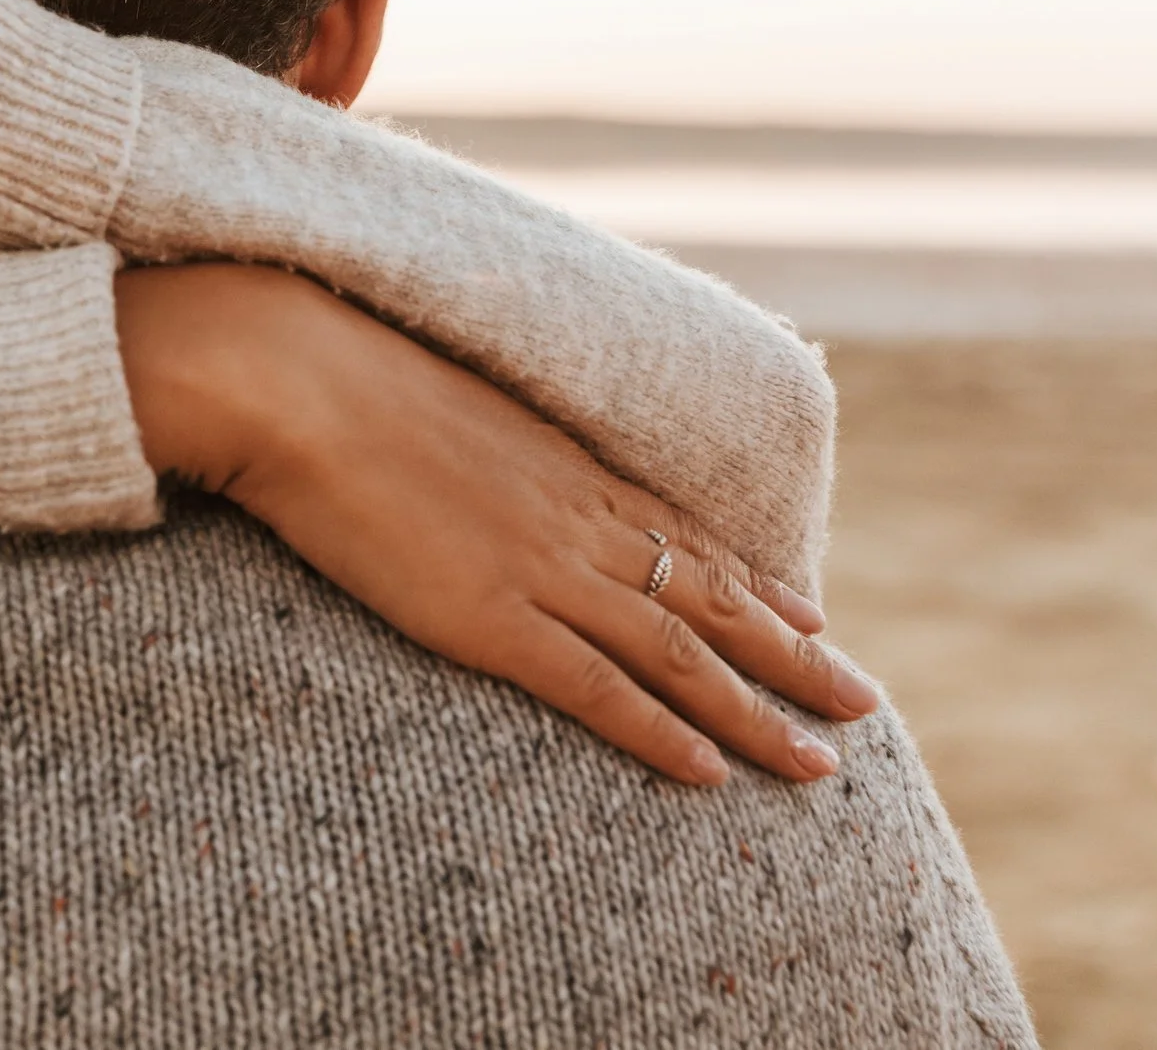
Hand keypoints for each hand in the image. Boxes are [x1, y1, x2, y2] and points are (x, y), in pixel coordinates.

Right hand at [114, 264, 876, 787]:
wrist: (294, 383)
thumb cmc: (343, 382)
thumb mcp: (438, 406)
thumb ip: (481, 447)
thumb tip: (477, 460)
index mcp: (564, 468)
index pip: (686, 538)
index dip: (758, 586)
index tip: (815, 618)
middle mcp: (575, 521)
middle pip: (712, 601)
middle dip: (795, 658)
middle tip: (862, 706)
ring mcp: (540, 570)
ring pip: (680, 655)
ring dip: (758, 715)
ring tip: (820, 765)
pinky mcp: (491, 618)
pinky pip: (597, 688)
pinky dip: (659, 733)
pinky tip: (709, 775)